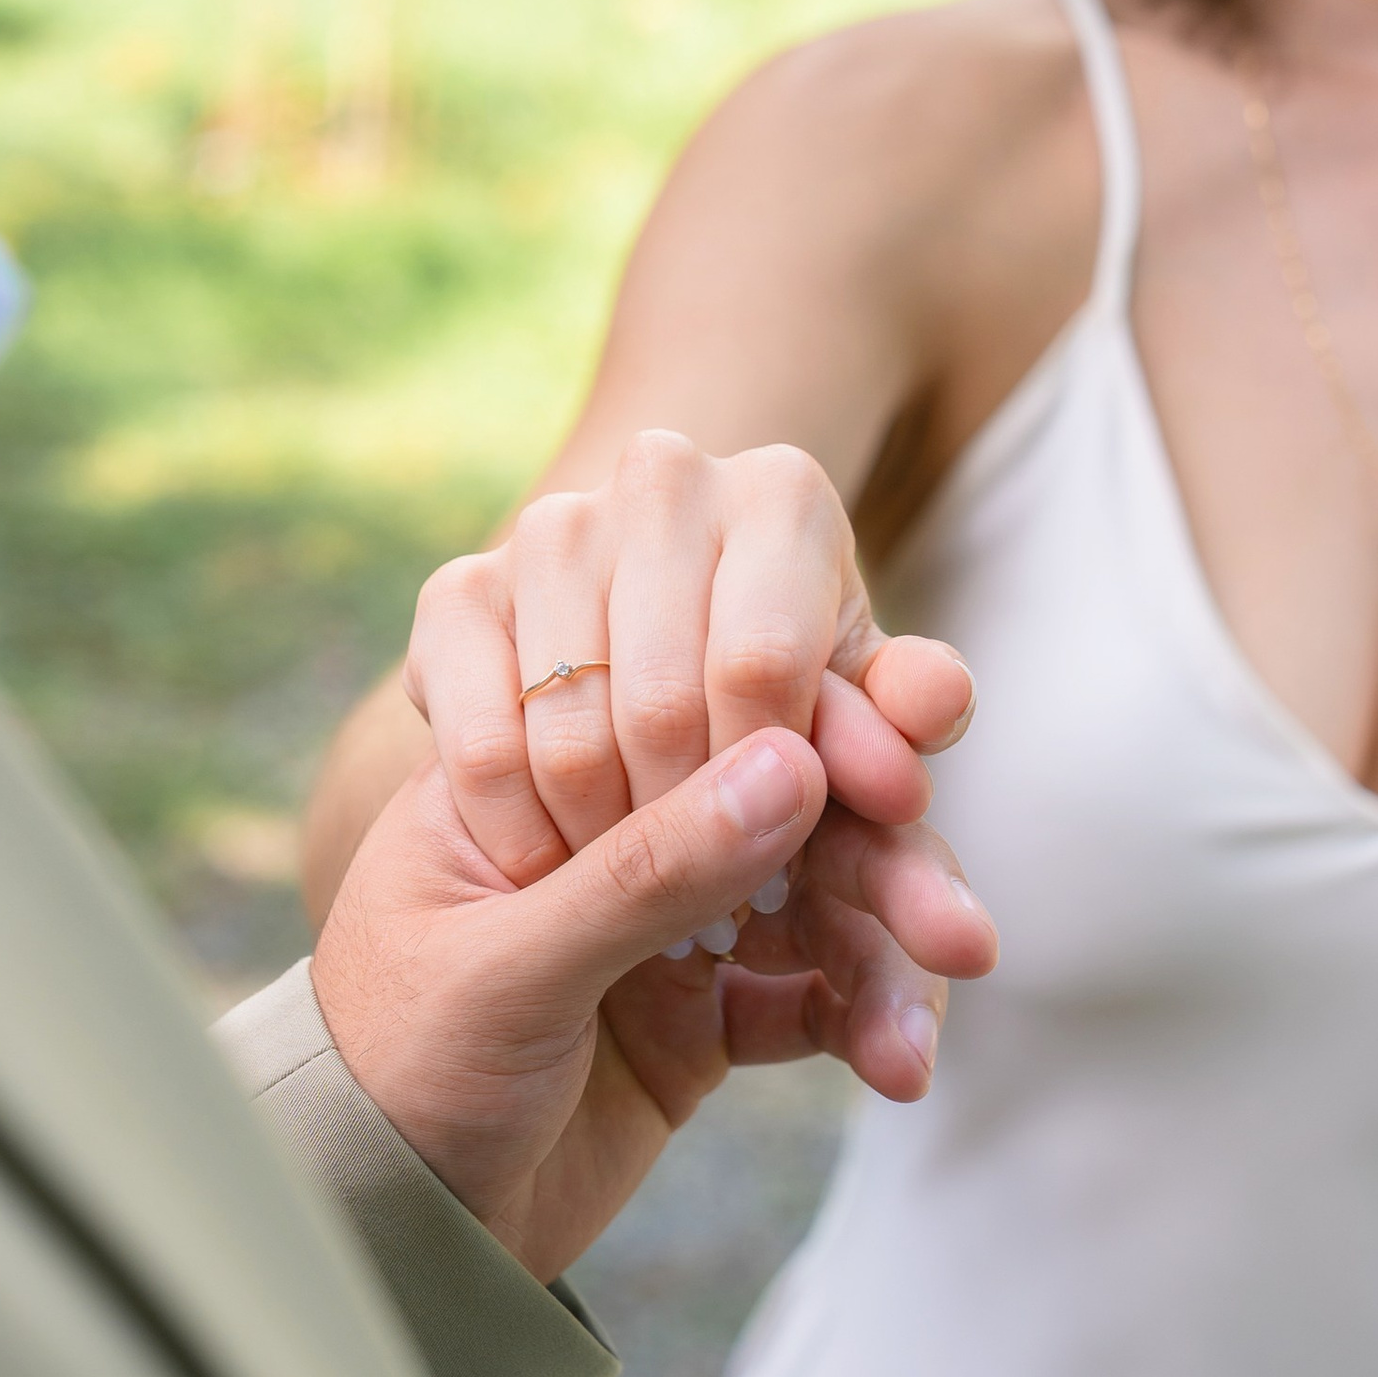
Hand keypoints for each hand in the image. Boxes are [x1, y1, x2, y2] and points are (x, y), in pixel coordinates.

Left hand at [311, 727, 996, 1282]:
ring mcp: (661, 923)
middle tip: (957, 930)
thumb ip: (648, 870)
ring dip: (888, 956)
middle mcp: (612, 828)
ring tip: (924, 1030)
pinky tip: (897, 1064)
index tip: (901, 777)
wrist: (374, 1245)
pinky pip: (808, 998)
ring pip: (815, 902)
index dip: (818, 734)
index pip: (701, 710)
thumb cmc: (389, 1078)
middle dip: (882, 867)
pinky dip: (860, 1022)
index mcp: (540, 769)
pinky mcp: (697, 1019)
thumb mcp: (507, 968)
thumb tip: (796, 763)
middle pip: (783, 805)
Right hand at [404, 431, 973, 883]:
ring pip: (569, 732)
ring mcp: (548, 527)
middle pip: (663, 704)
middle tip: (707, 900)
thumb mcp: (853, 768)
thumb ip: (896, 773)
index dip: (770, 788)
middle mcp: (664, 476)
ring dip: (604, 848)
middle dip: (688, 833)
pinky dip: (519, 834)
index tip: (782, 858)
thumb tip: (924, 740)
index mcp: (785, 494)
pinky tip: (557, 870)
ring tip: (642, 890)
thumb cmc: (784, 741)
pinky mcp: (453, 593)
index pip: (764, 664)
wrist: (641, 714)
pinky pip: (478, 743)